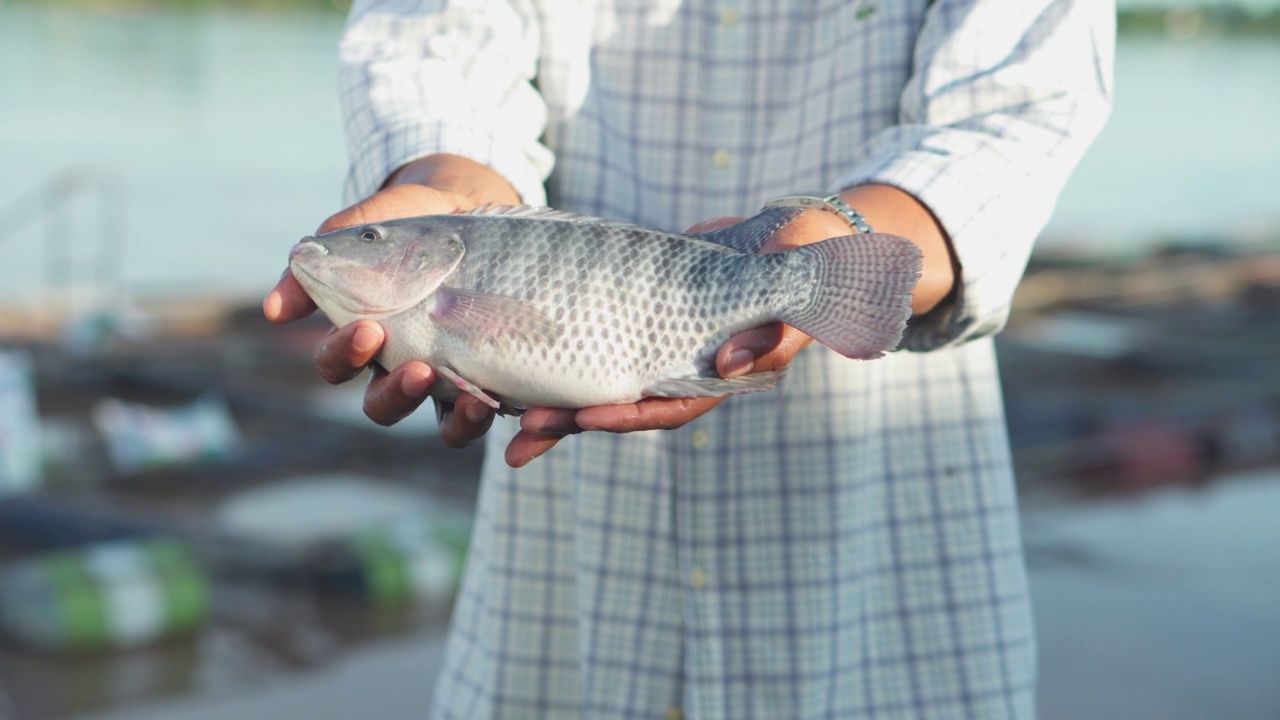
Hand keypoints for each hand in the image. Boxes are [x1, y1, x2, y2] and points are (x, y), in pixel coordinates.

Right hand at [262, 181, 499, 446]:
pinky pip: (485, 412)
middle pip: (382, 406)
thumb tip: (275, 311)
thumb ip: (320, 263)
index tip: (366, 330)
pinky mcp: (490, 373)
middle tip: (417, 370)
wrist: (468, 206)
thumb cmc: (406, 220)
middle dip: (396, 394)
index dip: (344, 356)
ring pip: (441, 419)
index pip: (337, 365)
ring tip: (472, 399)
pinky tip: (504, 406)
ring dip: (456, 421)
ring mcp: (447, 374)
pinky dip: (489, 417)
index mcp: (364, 335)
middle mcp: (401, 364)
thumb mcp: (362, 229)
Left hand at [504, 210, 851, 467]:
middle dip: (571, 423)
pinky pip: (592, 341)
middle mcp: (683, 368)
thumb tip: (724, 366)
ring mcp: (657, 344)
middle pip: (620, 406)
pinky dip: (557, 353)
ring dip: (552, 400)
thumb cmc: (806, 257)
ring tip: (499, 414)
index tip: (585, 420)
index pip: (668, 408)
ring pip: (597, 380)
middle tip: (520, 435)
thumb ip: (769, 333)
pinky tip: (511, 359)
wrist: (794, 232)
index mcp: (721, 375)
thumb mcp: (798, 288)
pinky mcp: (637, 316)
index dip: (627, 417)